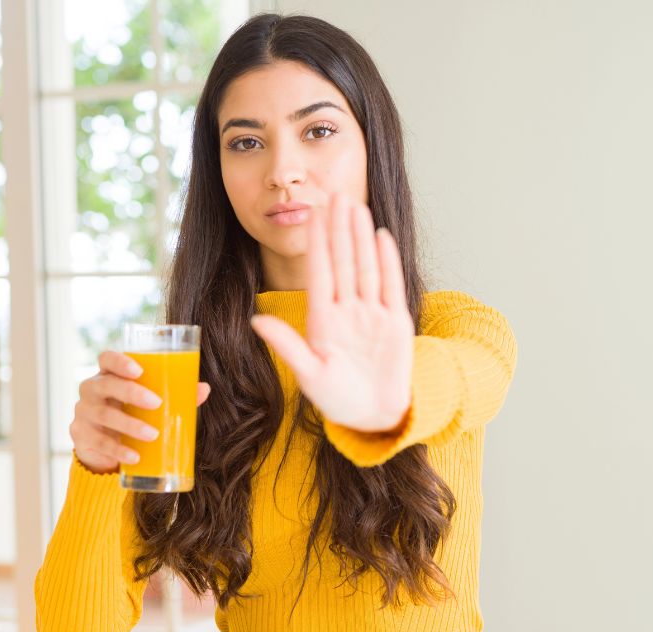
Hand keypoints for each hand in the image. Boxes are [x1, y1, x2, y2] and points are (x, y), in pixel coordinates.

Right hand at [71, 350, 211, 473]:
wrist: (103, 446)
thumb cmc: (131, 413)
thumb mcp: (147, 402)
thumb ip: (175, 394)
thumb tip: (204, 389)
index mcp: (108, 375)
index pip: (106, 358)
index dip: (119, 361)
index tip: (139, 370)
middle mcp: (91, 389)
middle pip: (105, 385)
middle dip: (131, 393)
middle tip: (157, 403)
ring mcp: (83, 412)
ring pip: (104, 415)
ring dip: (130, 425)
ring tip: (153, 434)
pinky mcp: (80, 435)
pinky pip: (98, 442)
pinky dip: (118, 450)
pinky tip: (134, 456)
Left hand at [250, 192, 413, 432]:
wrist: (375, 416)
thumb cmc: (339, 399)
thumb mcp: (309, 374)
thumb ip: (287, 345)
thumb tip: (257, 320)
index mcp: (321, 320)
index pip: (318, 273)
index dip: (317, 243)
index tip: (312, 214)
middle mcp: (346, 310)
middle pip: (342, 261)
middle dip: (339, 228)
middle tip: (336, 193)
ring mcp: (371, 313)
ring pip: (364, 266)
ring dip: (360, 236)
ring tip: (356, 206)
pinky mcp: (395, 321)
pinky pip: (391, 284)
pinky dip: (387, 260)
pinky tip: (381, 236)